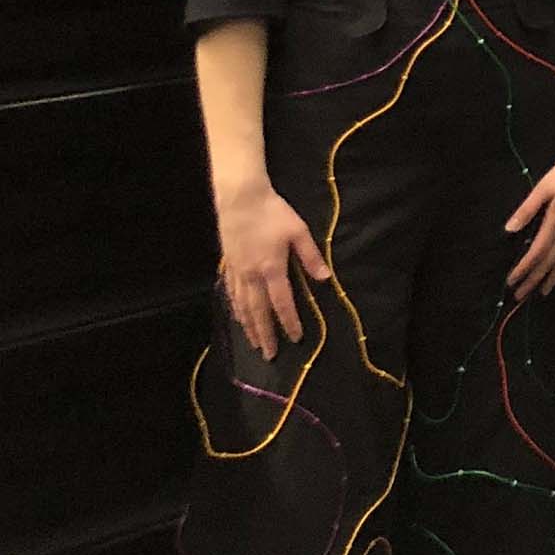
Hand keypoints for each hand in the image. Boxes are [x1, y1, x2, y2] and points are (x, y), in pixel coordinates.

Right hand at [215, 181, 331, 359]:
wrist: (240, 199)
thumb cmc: (273, 213)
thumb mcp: (298, 231)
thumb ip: (311, 257)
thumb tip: (325, 279)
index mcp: (272, 268)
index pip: (282, 303)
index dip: (289, 322)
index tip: (296, 338)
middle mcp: (252, 275)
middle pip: (259, 312)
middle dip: (266, 335)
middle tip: (270, 355)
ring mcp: (237, 272)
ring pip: (242, 307)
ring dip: (249, 327)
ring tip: (254, 344)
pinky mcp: (228, 265)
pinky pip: (231, 294)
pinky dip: (236, 310)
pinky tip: (238, 318)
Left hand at [504, 143, 554, 298]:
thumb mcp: (543, 187)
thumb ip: (527, 209)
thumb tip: (510, 229)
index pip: (537, 252)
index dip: (524, 268)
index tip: (512, 281)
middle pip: (550, 261)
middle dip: (534, 280)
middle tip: (521, 296)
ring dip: (551, 277)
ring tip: (542, 292)